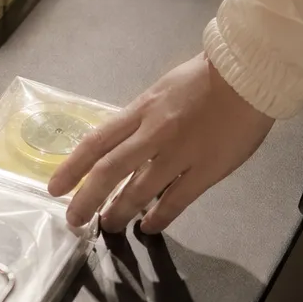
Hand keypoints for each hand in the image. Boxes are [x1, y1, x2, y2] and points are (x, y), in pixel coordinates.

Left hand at [49, 53, 274, 234]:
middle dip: (87, 198)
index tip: (55, 187)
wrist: (247, 75)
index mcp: (141, 110)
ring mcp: (180, 153)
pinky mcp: (207, 169)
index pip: (97, 141)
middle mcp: (153, 132)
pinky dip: (160, 216)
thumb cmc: (206, 78)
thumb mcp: (162, 91)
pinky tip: (149, 226)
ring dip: (120, 212)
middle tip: (74, 219)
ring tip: (109, 225)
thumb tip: (126, 143)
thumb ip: (144, 118)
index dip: (73, 167)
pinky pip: (177, 200)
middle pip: (110, 170)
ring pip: (140, 190)